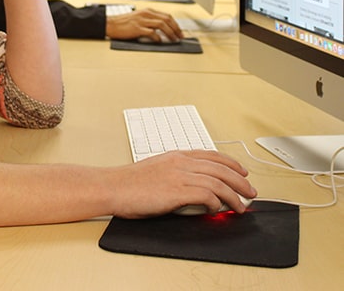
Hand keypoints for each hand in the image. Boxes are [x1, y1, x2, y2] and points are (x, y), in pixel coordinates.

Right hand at [105, 8, 182, 40]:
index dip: (175, 24)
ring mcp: (142, 20)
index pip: (167, 16)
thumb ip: (149, 21)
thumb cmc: (123, 23)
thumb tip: (161, 30)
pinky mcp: (137, 28)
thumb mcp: (139, 18)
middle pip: (167, 19)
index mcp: (148, 11)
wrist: (111, 24)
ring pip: (162, 25)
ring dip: (170, 33)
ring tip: (173, 39)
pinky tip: (160, 41)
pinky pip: (152, 32)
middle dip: (176, 28)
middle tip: (180, 36)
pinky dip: (158, 37)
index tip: (179, 31)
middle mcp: (146, 14)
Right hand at [110, 150, 256, 218]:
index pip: (211, 155)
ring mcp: (179, 175)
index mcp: (177, 155)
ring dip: (234, 195)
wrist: (114, 186)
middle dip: (240, 181)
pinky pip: (206, 195)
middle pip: (220, 169)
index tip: (242, 171)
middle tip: (250, 191)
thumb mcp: (158, 168)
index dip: (231, 163)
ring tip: (241, 206)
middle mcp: (181, 162)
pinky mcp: (176, 191)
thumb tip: (193, 185)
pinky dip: (216, 203)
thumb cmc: (130, 181)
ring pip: (218, 182)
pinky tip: (217, 209)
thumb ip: (177, 172)